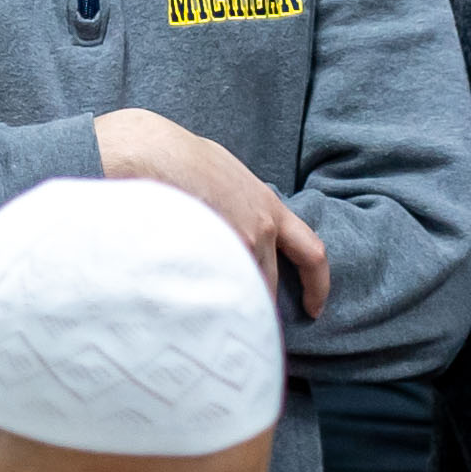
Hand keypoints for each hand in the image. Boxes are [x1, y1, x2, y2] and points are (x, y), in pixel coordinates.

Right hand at [92, 110, 331, 320]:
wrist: (152, 153)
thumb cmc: (184, 157)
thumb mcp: (233, 177)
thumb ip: (247, 206)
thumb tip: (244, 223)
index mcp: (269, 208)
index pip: (312, 254)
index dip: (318, 287)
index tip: (313, 309)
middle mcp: (259, 232)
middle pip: (269, 285)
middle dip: (256, 304)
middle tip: (239, 318)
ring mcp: (232, 247)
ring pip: (239, 292)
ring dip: (228, 303)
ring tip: (204, 306)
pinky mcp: (204, 259)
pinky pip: (212, 291)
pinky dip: (204, 298)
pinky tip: (187, 301)